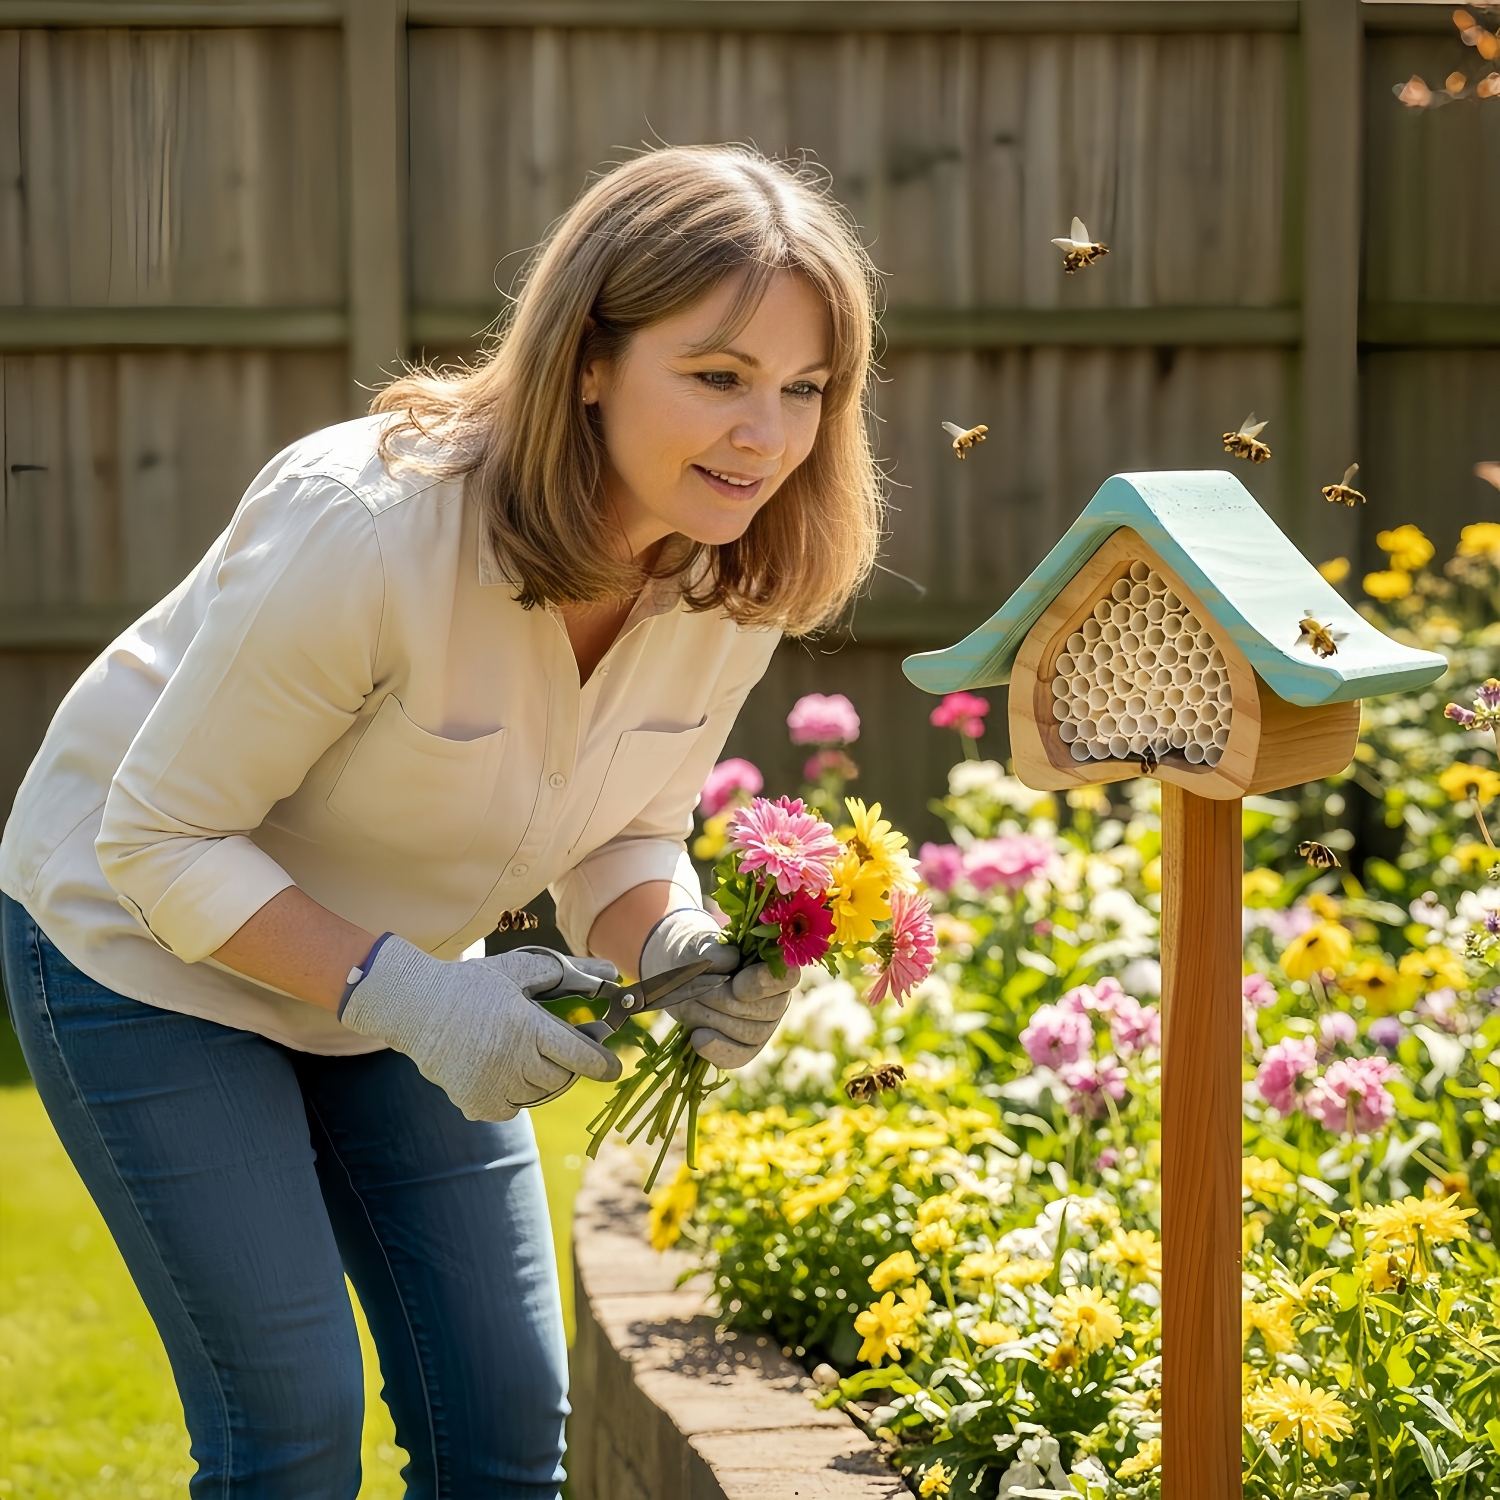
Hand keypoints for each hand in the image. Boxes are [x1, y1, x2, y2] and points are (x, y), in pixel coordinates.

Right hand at [341, 937, 621, 1119]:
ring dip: (541, 1076)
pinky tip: (500, 1067)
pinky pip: (514, 1107)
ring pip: (540, 1094)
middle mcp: (512, 1062)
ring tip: (520, 1049)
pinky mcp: (477, 1105)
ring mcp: (494, 1088)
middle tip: (556, 1044)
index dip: (603, 1065)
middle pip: (563, 1078)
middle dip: (568, 1063)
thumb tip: (613, 974)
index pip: (581, 1058)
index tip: (614, 1069)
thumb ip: (569, 973)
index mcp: (527, 1028)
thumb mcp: (520, 971)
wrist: (416, 1009)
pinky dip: (516, 1093)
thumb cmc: (473, 985)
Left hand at [639, 908, 796, 1069]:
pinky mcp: (745, 1048)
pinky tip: (697, 1037)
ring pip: (750, 1034)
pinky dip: (716, 1048)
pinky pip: (738, 1057)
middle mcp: (776, 998)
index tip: (736, 985)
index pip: (787, 977)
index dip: (763, 984)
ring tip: (690, 1002)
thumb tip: (731, 960)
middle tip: (698, 989)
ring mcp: (763, 1026)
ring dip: (713, 1019)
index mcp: (773, 966)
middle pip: (766, 1010)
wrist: (681, 978)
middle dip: (725, 1001)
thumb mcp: (700, 946)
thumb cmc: (697, 956)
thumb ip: (715, 951)